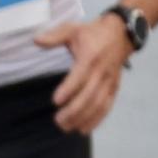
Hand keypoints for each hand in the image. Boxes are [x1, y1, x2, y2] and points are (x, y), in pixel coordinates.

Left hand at [36, 14, 129, 132]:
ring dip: (84, 118)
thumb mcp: (72, 29)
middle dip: (74, 110)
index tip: (56, 101)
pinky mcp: (115, 88)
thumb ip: (54, 36)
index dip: (69, 90)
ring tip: (67, 127)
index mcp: (90, 58)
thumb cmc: (92, 33)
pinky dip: (97, 119)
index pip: (80, 76)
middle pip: (89, 95)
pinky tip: (84, 129)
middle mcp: (102, 72)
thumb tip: (36, 40)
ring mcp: (110, 81)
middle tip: (58, 121)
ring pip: (99, 104)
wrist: (121, 34)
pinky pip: (107, 106)